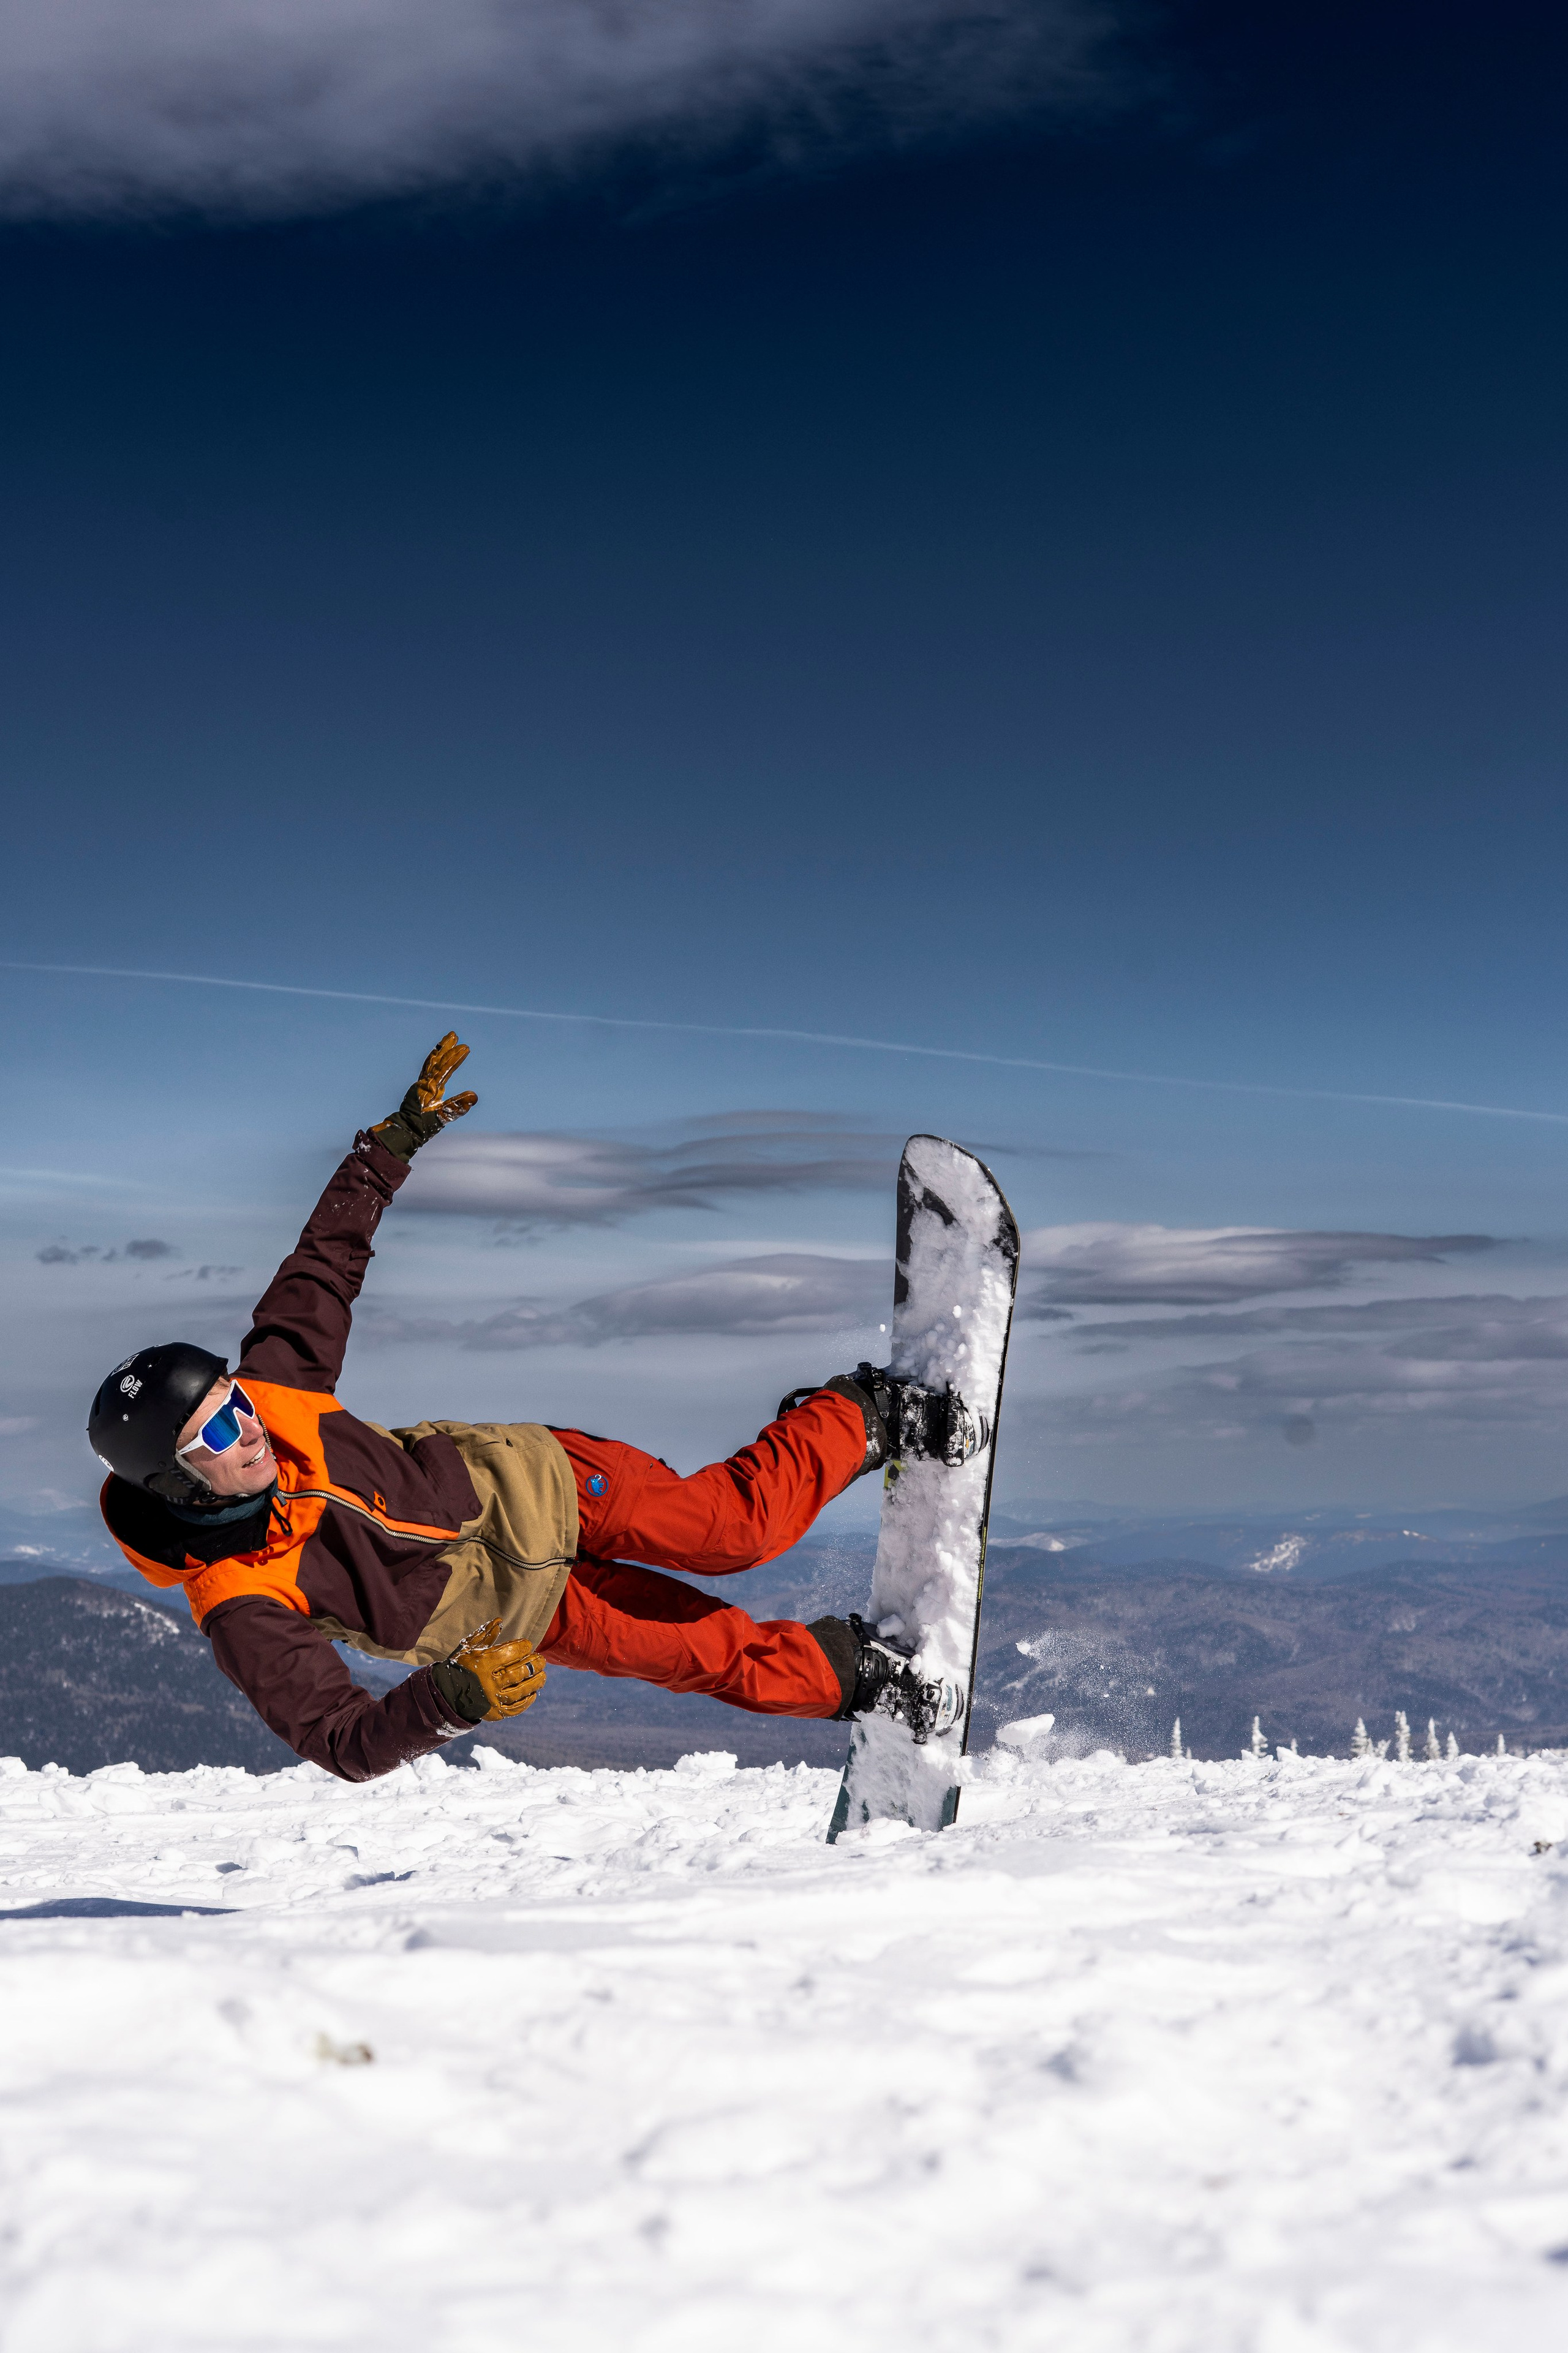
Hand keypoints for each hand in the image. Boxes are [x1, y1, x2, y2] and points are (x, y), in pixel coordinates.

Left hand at [370, 1033, 478, 1159]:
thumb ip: (458, 1106)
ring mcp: (421, 1084)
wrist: (406, 1130)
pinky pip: (427, 1069)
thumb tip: (474, 1096)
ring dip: (439, 1051)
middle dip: (446, 1047)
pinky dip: (433, 1060)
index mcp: (430, 1087)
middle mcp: (424, 1082)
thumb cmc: (423, 1125)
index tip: (465, 1047)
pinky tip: (438, 1059)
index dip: (455, 1057)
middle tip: (454, 1034)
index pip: (445, 1068)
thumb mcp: (442, 1117)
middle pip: (436, 1060)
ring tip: (446, 1040)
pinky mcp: (420, 1088)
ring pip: (430, 1062)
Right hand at [442, 1617, 544, 1720]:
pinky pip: (516, 1708)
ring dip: (535, 1682)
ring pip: (520, 1691)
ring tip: (543, 1675)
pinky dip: (527, 1700)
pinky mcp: (495, 1713)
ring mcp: (493, 1700)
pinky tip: (533, 1692)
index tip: (528, 1644)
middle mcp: (489, 1683)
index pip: (510, 1653)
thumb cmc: (461, 1668)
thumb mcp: (469, 1649)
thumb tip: (499, 1620)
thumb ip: (485, 1635)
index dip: (522, 1647)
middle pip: (518, 1672)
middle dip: (533, 1664)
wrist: (448, 1696)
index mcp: (482, 1664)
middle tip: (541, 1659)